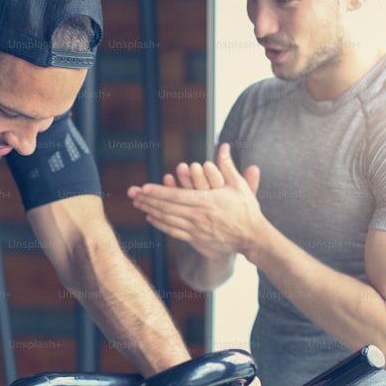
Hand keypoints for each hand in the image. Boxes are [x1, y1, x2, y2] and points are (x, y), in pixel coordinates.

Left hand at [127, 143, 262, 258]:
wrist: (252, 237)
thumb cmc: (246, 209)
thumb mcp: (239, 185)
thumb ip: (228, 165)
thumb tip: (224, 146)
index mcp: (207, 201)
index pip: (177, 196)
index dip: (158, 192)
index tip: (144, 187)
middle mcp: (198, 216)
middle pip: (167, 207)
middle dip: (148, 200)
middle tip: (132, 194)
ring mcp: (196, 229)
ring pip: (168, 220)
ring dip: (150, 211)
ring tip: (137, 204)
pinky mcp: (197, 240)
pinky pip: (174, 232)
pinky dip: (160, 225)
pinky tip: (151, 219)